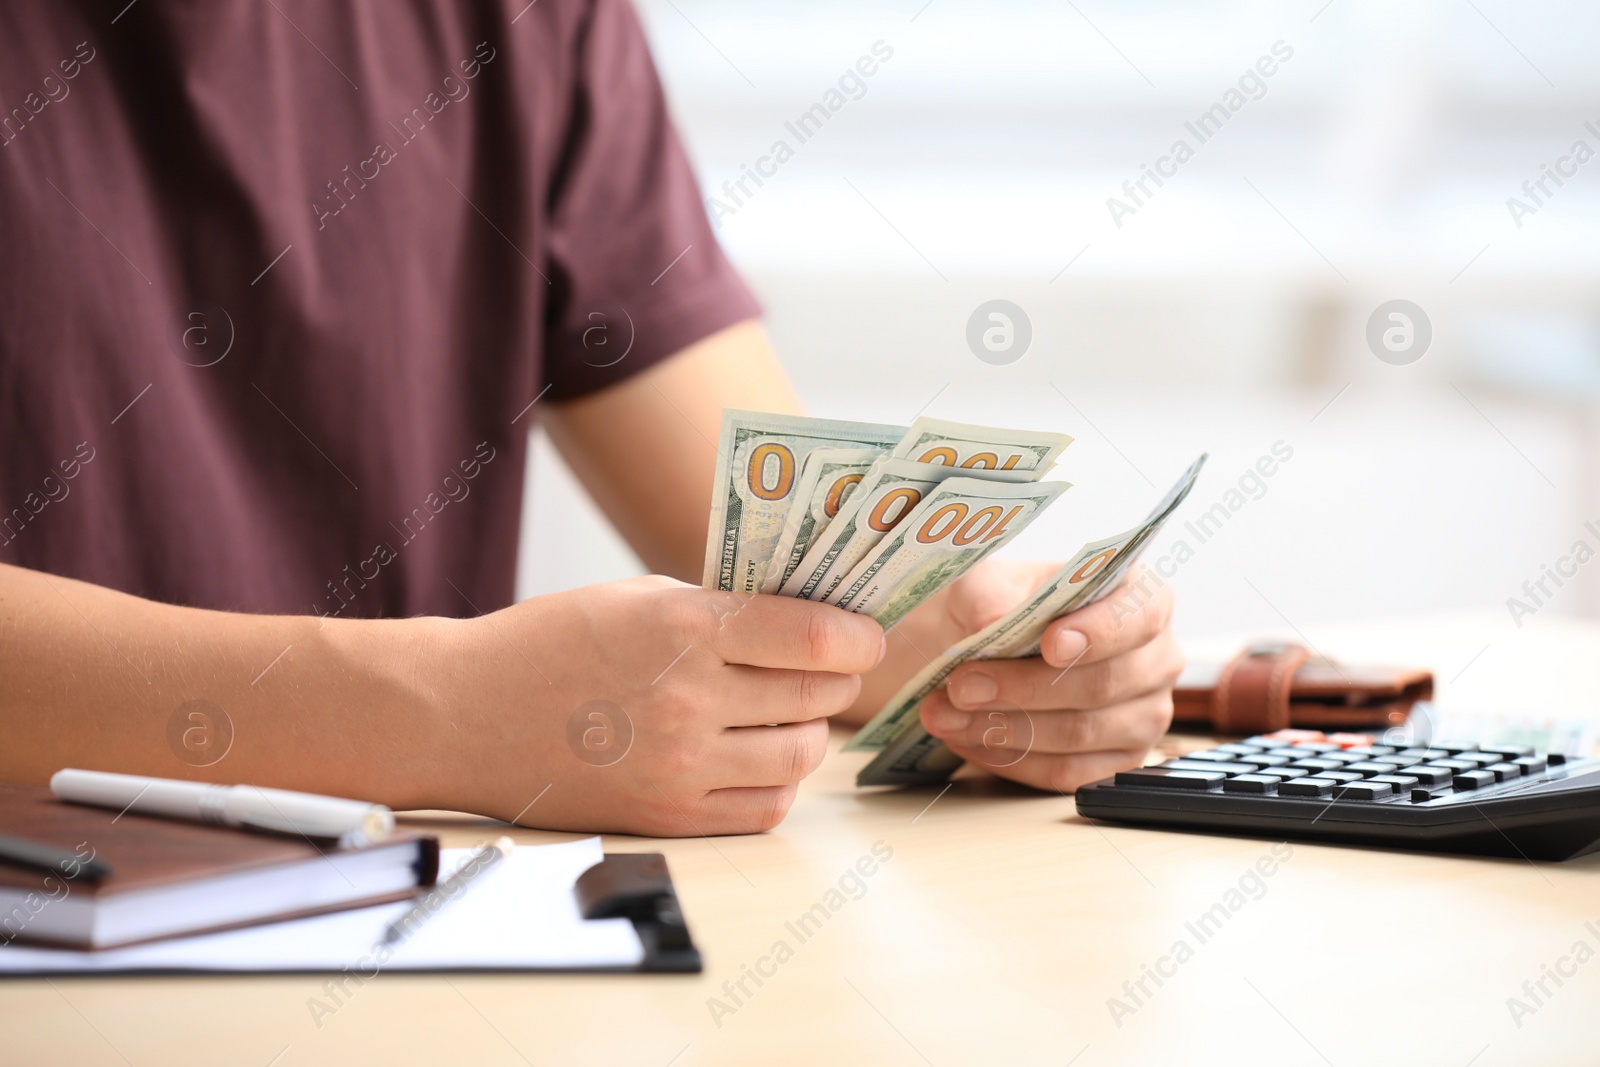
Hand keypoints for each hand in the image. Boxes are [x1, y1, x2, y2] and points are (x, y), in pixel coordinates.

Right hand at [420, 576, 884, 835]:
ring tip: (785, 711)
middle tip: (828, 667)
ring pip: (800, 755)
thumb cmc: (550, 642)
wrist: (464, 713)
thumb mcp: (638, 596)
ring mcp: (680, 767)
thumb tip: (805, 620)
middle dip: (834, 677)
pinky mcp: (668, 816)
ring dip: (806, 730)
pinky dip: (776, 781)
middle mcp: (689, 701)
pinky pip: (764, 807)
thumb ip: (721, 609)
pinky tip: (755, 756)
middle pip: (817, 697)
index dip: (856, 636)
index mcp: (684, 628)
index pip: (814, 639)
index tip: (865, 634)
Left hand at [912, 560, 1181, 790]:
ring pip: (1080, 733)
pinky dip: (1010, 759)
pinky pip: (1066, 772)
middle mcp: (1155, 659)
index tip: (1048, 644)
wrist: (980, 650)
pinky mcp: (1117, 762)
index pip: (1141, 615)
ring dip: (1006, 728)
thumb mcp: (984, 583)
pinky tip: (969, 739)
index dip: (1098, 632)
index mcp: (1141, 599)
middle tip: (963, 686)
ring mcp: (1144, 716)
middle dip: (1023, 688)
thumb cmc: (999, 607)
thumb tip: (992, 622)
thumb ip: (988, 594)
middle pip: (1102, 683)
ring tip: (947, 715)